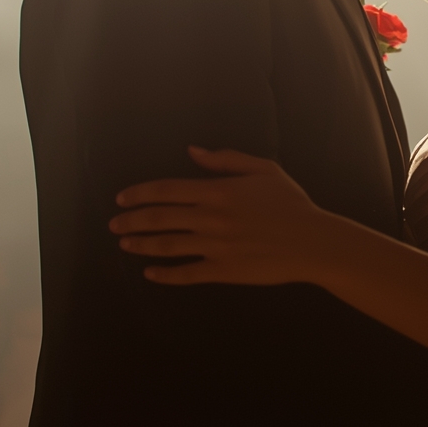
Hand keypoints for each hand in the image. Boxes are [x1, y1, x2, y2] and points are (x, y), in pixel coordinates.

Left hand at [111, 147, 331, 285]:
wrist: (313, 242)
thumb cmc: (291, 203)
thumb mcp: (264, 169)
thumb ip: (226, 159)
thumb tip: (193, 152)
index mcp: (218, 191)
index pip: (167, 190)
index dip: (139, 194)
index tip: (121, 199)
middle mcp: (210, 218)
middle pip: (159, 218)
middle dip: (131, 220)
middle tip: (113, 224)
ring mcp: (215, 246)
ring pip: (167, 246)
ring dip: (140, 245)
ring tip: (124, 244)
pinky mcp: (223, 271)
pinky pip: (186, 274)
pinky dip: (164, 274)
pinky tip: (150, 273)